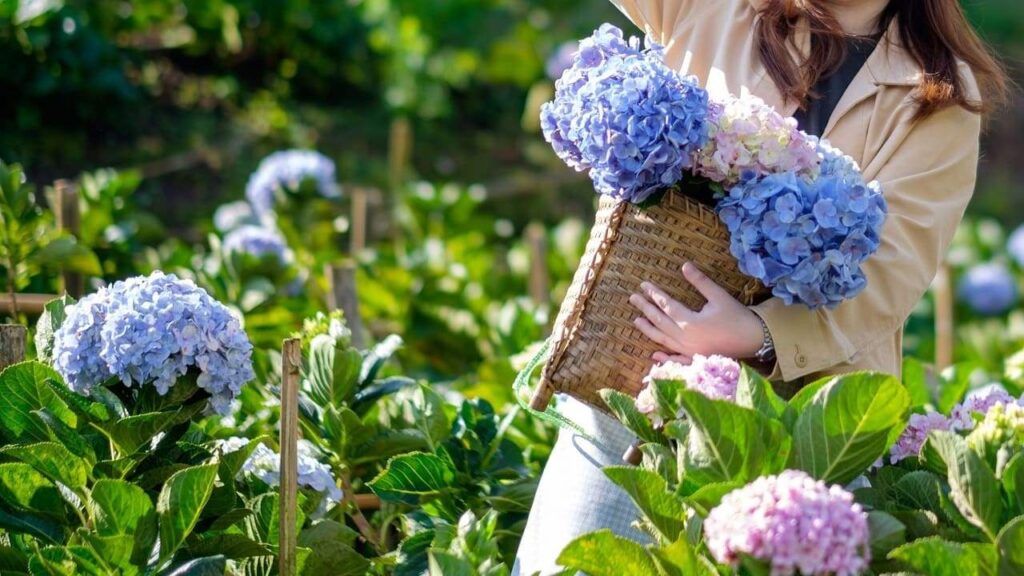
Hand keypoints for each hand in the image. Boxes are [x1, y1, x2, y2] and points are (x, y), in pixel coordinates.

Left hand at [628, 262, 763, 361]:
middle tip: (632, 298)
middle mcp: (684, 338)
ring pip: (663, 339)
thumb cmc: (737, 316)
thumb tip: (684, 265)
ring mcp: (688, 351)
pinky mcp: (694, 359)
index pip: (665, 305)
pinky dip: (663, 357)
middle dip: (645, 308)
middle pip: (659, 321)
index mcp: (689, 322)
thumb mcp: (719, 296)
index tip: (643, 285)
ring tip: (636, 320)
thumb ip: (700, 282)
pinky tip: (654, 355)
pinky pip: (674, 358)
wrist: (754, 341)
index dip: (653, 294)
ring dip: (648, 329)